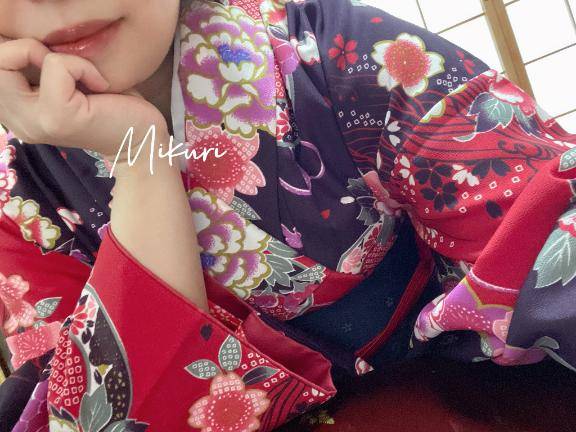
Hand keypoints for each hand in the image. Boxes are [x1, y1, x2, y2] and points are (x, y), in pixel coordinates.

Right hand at [0, 38, 167, 162]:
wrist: (140, 138)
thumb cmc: (110, 106)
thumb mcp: (66, 82)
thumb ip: (39, 66)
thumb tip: (23, 36)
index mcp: (16, 112)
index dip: (15, 52)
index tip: (53, 65)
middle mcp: (17, 121)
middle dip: (24, 48)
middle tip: (63, 66)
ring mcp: (34, 122)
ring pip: (9, 60)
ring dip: (51, 56)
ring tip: (79, 76)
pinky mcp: (58, 117)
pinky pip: (54, 65)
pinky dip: (80, 65)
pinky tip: (99, 85)